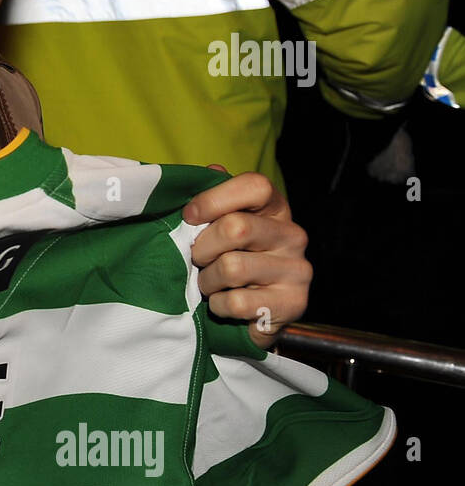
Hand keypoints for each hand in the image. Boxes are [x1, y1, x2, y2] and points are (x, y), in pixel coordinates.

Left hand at [182, 170, 310, 349]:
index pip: (255, 185)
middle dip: (202, 247)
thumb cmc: (230, 261)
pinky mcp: (293, 303)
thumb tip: (212, 169)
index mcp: (275, 209)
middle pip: (236, 227)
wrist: (252, 316)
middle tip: (198, 260)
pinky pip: (236, 302)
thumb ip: (215, 200)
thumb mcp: (220, 227)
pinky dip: (218, 306)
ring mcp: (297, 270)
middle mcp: (292, 235)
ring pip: (232, 267)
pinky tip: (224, 304)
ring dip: (207, 280)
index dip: (214, 199)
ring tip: (211, 284)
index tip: (189, 216)